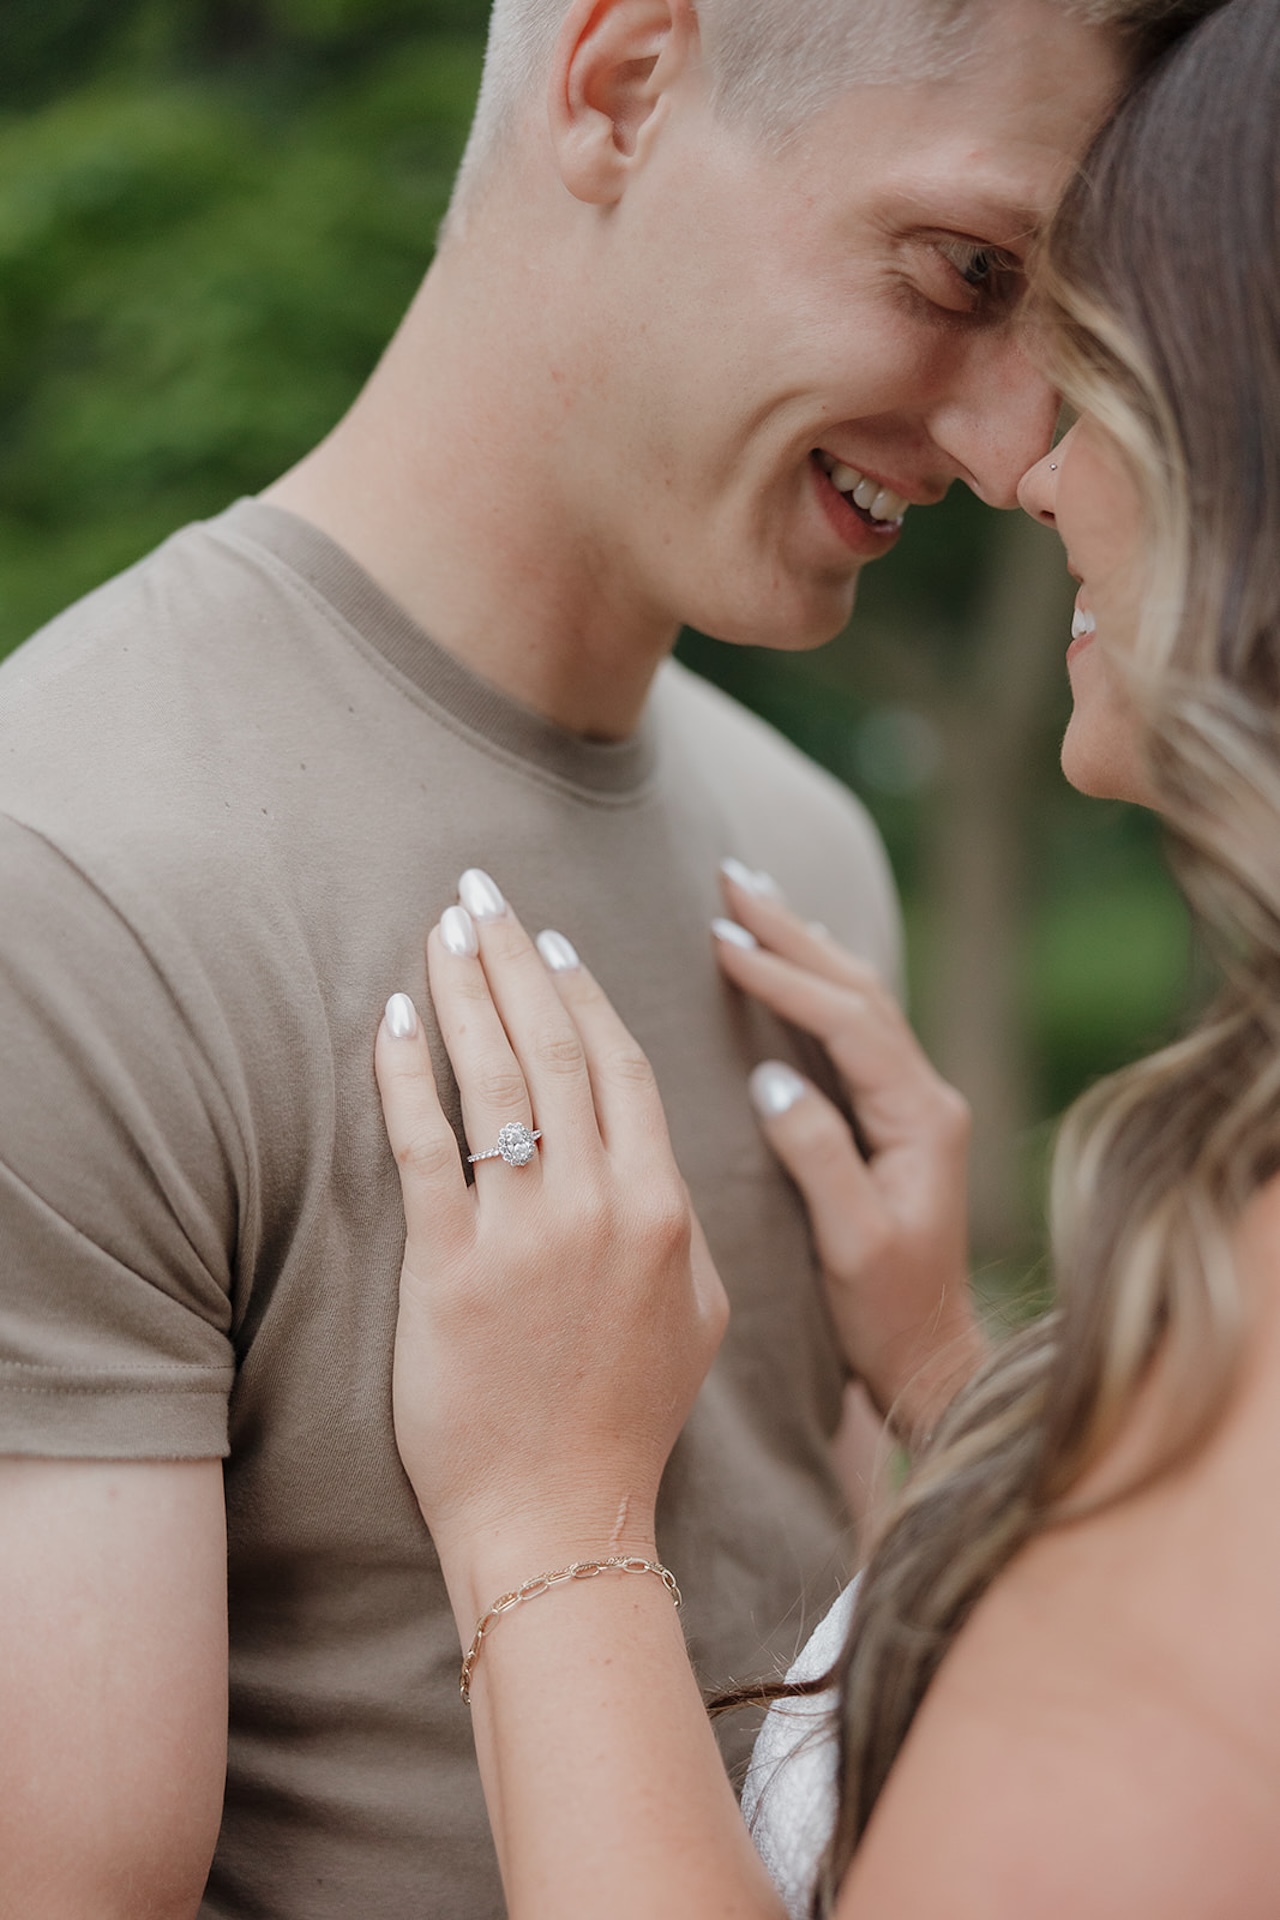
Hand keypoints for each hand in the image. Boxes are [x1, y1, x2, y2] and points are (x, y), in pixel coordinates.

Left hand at [374, 873, 727, 1615]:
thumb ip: (687, 1226)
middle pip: (555, 1045)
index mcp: (667, 1208)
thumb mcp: (702, 1318)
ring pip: (493, 1076)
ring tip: (440, 927)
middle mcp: (600, 1203)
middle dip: (514, 956)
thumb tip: (659, 1164)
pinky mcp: (447, 1266)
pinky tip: (388, 1017)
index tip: (550, 939)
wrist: (560, 1518)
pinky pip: (422, 1144)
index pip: (621, 1065)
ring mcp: (523, 1232)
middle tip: (482, 890)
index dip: (583, 990)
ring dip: (462, 989)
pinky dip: (404, 1071)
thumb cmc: (630, 1422)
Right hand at [714, 867, 983, 1444]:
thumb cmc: (888, 1315)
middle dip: (793, 930)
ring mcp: (915, 1103)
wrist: (932, 1359)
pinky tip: (790, 957)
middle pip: (858, 989)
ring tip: (752, 895)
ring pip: (859, 998)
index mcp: (921, 1119)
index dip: (787, 977)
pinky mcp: (895, 1117)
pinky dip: (816, 982)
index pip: (849, 1023)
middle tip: (731, 877)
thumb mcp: (849, 1244)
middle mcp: (927, 1097)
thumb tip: (771, 1080)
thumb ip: (818, 1158)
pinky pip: (854, 1026)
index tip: (724, 940)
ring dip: (805, 943)